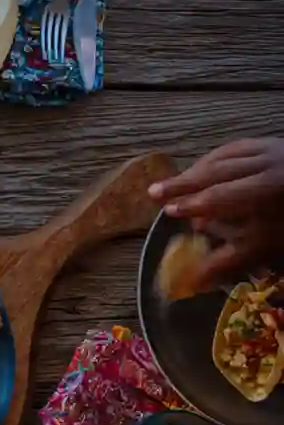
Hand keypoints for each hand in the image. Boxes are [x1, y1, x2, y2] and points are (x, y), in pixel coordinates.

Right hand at [148, 138, 283, 286]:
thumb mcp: (261, 248)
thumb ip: (223, 263)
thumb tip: (188, 283)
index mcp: (268, 189)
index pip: (222, 195)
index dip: (192, 204)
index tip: (168, 211)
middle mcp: (270, 163)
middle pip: (218, 170)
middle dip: (184, 183)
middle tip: (154, 191)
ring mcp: (272, 149)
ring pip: (224, 156)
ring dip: (195, 170)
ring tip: (173, 182)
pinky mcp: (272, 141)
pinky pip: (235, 146)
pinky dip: (213, 158)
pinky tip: (200, 167)